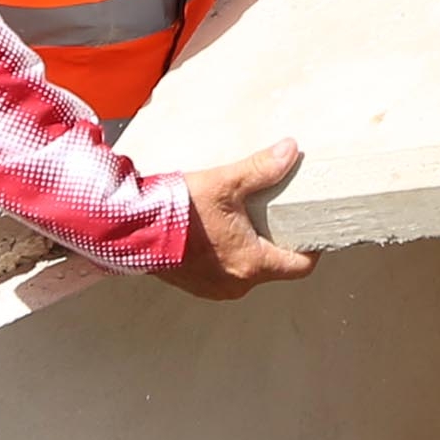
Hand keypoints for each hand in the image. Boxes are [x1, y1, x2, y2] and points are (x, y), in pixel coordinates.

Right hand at [151, 139, 318, 300]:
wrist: (128, 229)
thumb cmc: (176, 211)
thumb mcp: (225, 183)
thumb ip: (261, 168)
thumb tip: (290, 151)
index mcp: (251, 264)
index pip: (301, 266)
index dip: (311, 246)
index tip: (310, 224)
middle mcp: (235, 283)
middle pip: (276, 267)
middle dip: (280, 242)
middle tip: (279, 214)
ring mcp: (213, 288)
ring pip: (250, 270)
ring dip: (253, 248)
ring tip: (249, 220)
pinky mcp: (195, 284)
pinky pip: (226, 272)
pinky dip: (231, 254)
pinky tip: (222, 231)